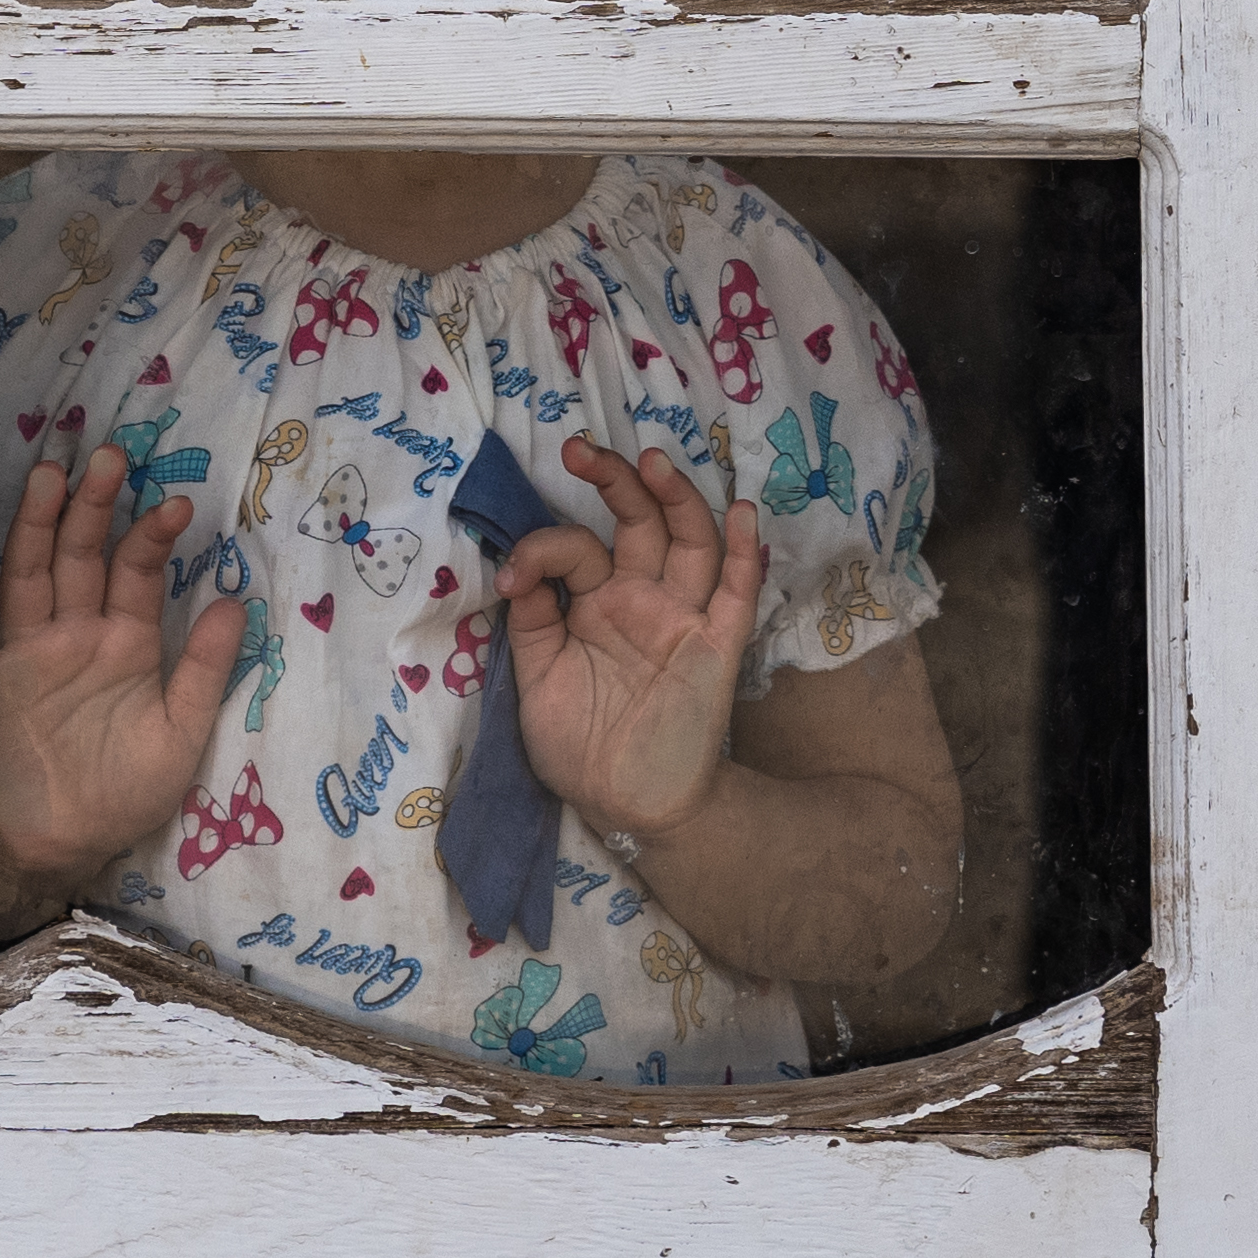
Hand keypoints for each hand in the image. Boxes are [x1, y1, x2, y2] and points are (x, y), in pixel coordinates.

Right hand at [0, 444, 248, 893]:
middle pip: (84, 555)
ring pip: (37, 570)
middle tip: (109, 455)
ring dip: (44, 523)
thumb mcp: (181, 735)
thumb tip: (235, 602)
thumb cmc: (127, 796)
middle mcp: (80, 635)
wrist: (64, 846)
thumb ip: (203, 671)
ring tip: (54, 473)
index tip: (178, 505)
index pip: (137, 572)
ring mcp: (36, 649)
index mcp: (128, 644)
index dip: (152, 536)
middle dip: (95, 506)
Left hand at [498, 439, 765, 842]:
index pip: (577, 549)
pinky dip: (744, 552)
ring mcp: (683, 618)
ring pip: (689, 542)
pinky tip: (740, 513)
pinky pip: (737, 593)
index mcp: (596, 603)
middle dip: (614, 481)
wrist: (626, 806)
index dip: (544, 547)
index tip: (513, 574)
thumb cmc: (579, 746)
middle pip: (639, 522)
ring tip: (653, 461)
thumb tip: (517, 567)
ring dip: (676, 498)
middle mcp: (642, 599)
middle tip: (580, 451)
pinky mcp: (717, 647)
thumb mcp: (538, 680)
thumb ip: (533, 622)